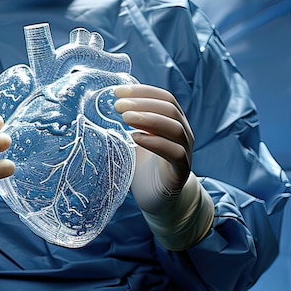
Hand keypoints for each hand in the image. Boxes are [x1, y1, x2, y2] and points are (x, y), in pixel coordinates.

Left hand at [114, 85, 213, 249]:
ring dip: (149, 119)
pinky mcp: (181, 172)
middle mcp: (183, 133)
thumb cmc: (142, 163)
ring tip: (125, 119)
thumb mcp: (133, 136)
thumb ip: (128, 119)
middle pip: (170, 109)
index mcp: (173, 121)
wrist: (156, 198)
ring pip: (175, 129)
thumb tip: (104, 99)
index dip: (142, 91)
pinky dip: (155, 142)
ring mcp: (185, 152)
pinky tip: (136, 138)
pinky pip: (175, 153)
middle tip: (117, 105)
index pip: (164, 97)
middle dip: (142, 103)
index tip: (118, 92)